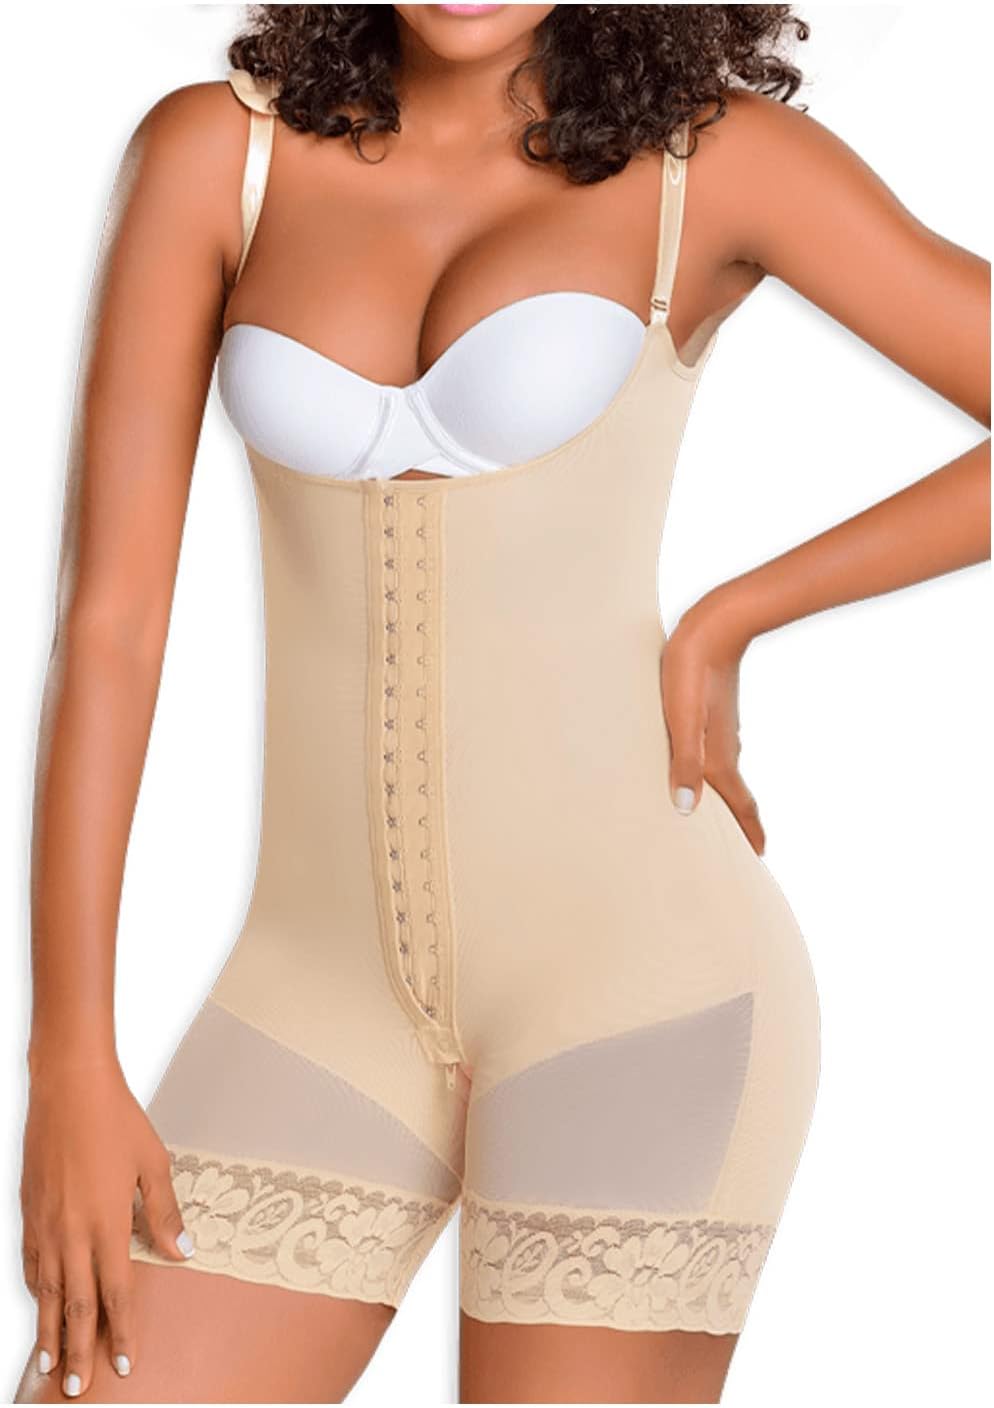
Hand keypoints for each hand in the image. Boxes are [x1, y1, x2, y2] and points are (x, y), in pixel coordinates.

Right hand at [20, 1053, 190, 1397]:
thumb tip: (183, 1250)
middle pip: (74, 1306)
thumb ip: (164, 1213)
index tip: (123, 1363)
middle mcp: (72, 1232)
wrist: (68, 1086)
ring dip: (49, 1332)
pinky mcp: (29, 1211)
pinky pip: (31, 1263)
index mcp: (106, 1224)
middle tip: (75, 1389)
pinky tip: (40, 1303)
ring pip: (46, 1292)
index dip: (119, 1332)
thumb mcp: (152, 1163)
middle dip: (78, 1351)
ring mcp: (45, 1224)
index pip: (115, 1293)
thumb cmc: (115, 1118)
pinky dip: (35, 1290)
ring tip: (50, 1366)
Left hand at [660, 591, 765, 855]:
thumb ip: (685, 763)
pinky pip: (717, 751)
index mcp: (718, 755)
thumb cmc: (691, 672)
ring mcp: (721, 727)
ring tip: (723, 813)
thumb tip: (686, 810)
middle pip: (736, 792)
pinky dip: (716, 771)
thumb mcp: (682, 719)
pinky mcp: (713, 710)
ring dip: (728, 795)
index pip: (739, 803)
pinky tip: (705, 763)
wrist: (715, 625)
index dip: (748, 830)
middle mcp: (725, 745)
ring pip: (726, 771)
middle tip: (747, 845)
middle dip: (742, 820)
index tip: (759, 855)